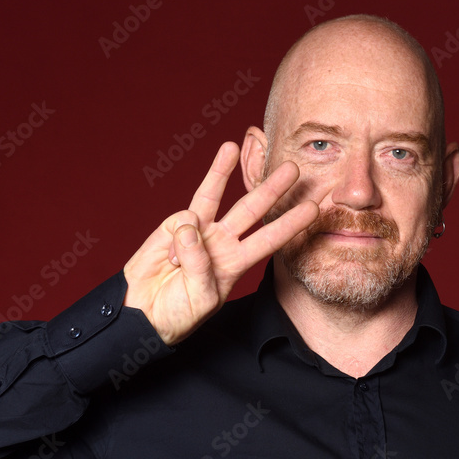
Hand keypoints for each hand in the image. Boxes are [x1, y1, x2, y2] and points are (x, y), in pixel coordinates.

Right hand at [123, 141, 318, 344]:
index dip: (291, 224)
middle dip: (271, 188)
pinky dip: (178, 238)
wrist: (146, 312)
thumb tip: (190, 226)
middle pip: (251, 209)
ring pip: (214, 196)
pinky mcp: (173, 226)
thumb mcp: (200, 297)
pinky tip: (171, 259)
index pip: (269, 239)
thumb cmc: (178, 312)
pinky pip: (182, 219)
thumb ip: (198, 263)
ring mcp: (198, 231)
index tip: (312, 209)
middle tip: (292, 167)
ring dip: (223, 170)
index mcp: (236, 264)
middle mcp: (222, 242)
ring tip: (234, 145)